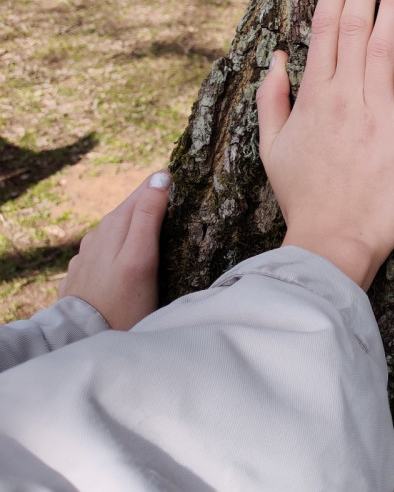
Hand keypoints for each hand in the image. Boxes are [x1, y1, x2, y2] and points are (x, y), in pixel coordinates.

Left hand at [58, 171, 169, 329]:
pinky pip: (106, 247)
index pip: (143, 192)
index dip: (163, 184)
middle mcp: (98, 236)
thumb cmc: (122, 304)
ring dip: (138, 222)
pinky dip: (123, 242)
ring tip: (162, 227)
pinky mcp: (83, 273)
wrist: (85, 340)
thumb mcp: (140, 258)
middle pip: (129, 208)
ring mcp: (87, 255)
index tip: (186, 179)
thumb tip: (160, 176)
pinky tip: (131, 254)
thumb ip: (147, 216)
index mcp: (114, 227)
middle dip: (152, 200)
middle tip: (182, 202)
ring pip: (117, 228)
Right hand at [255, 0, 393, 289]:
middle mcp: (344, 97)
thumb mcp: (272, 148)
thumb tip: (278, 57)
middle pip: (354, 27)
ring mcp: (377, 114)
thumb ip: (272, 99)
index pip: (325, 29)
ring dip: (392, 6)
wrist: (333, 240)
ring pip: (383, 48)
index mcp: (313, 97)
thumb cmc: (304, 196)